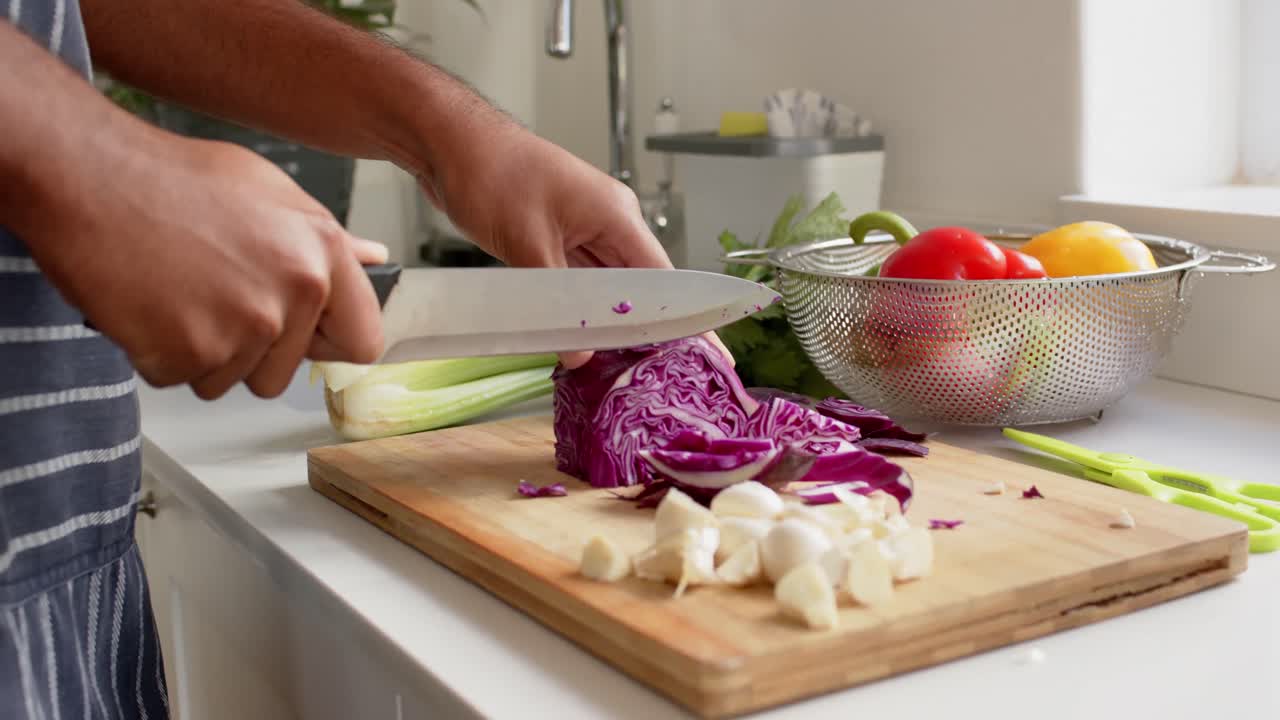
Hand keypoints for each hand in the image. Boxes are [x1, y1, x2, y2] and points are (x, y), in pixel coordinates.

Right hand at [22, 130, 386, 399]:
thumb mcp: (269, 191)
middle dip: (249, 349)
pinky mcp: (189, 353)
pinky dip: (160, 353)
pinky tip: (151, 304)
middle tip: (211, 295)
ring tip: (179, 292)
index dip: (328, 344)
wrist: (87, 176)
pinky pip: (182, 379)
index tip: (305, 338)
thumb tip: (373, 260)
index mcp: (321, 253)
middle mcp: (293, 293)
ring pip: (231, 379)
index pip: (362, 340)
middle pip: (284, 372)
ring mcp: (242, 328)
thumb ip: (326, 238)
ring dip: (202, 351)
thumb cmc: (172, 178)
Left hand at [419, 122, 731, 367]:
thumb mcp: (527, 244)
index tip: (704, 353)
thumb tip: (578, 354)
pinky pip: (581, 281)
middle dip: (648, 329)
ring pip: (609, 287)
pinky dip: (582, 308)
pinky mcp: (557, 236)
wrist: (449, 142)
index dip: (683, 321)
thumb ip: (557, 303)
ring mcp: (582, 228)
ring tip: (623, 365)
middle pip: (640, 287)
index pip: (664, 281)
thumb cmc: (491, 173)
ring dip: (610, 321)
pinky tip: (581, 337)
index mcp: (616, 216)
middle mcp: (609, 222)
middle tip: (661, 373)